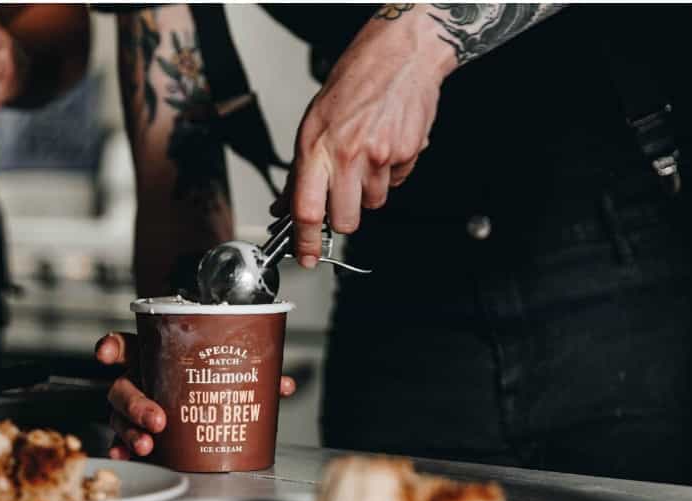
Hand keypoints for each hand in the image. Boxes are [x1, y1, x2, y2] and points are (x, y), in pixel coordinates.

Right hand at [94, 332, 295, 457]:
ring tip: (147, 445)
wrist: (205, 398)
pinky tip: (126, 456)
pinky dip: (122, 449)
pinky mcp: (136, 430)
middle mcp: (139, 379)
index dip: (112, 347)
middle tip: (157, 421)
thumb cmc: (210, 375)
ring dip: (130, 431)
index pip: (127, 345)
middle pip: (122, 389)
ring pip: (118, 417)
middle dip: (136, 405)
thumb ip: (251, 371)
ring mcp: (133, 406)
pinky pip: (121, 440)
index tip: (105, 354)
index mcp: (154, 355)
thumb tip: (281, 386)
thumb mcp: (228, 366)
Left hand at [287, 6, 453, 263]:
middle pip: (344, 219)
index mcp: (318, 148)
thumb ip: (300, 170)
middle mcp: (348, 154)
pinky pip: (397, 182)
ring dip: (369, 191)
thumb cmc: (355, 83)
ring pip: (373, 203)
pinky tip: (386, 146)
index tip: (305, 257)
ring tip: (367, 158)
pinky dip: (392, 172)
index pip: (306, 210)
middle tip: (343, 200)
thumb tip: (284, 207)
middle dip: (343, 219)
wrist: (401, 53)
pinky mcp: (407, 152)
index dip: (304, 241)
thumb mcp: (313, 124)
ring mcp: (380, 154)